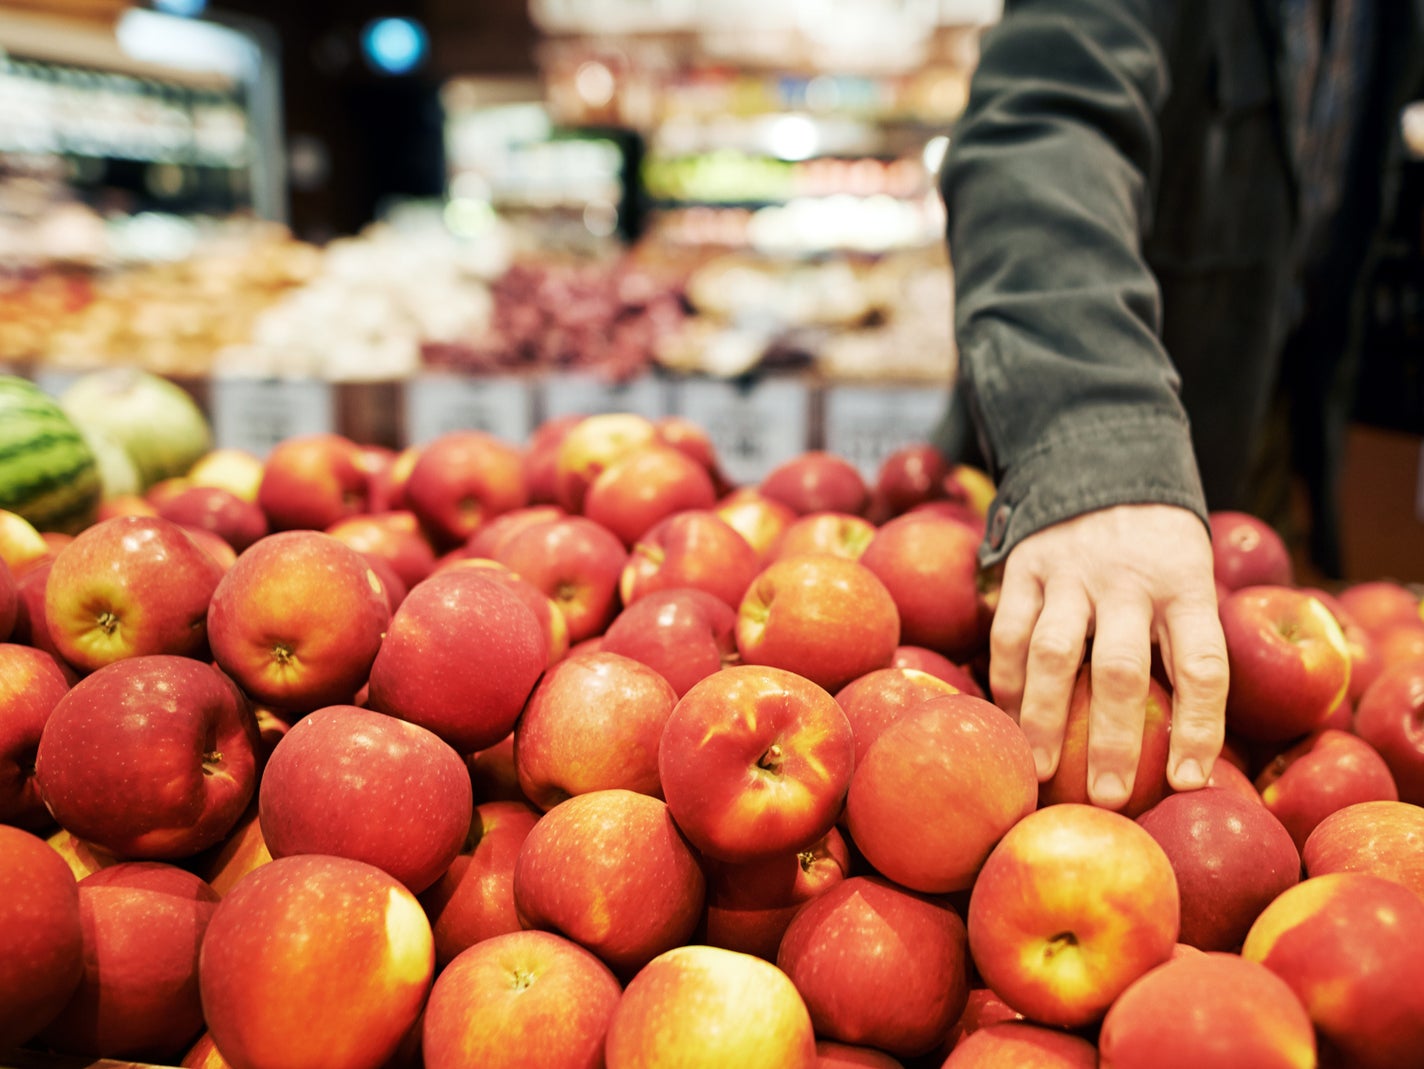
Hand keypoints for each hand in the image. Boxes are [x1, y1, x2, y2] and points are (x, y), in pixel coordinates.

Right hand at [988, 503, 1227, 807]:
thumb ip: (1186, 643)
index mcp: (1185, 585)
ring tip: (1042, 770)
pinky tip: (1008, 718)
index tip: (1187, 782)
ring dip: (1046, 719)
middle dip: (1115, 740)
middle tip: (1109, 797)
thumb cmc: (1159, 549)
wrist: (1103, 461)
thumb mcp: (1194, 579)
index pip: (1202, 665)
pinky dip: (1006, 679)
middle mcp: (1128, 581)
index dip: (1198, 728)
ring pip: (1053, 654)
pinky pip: (1008, 632)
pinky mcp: (1025, 566)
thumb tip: (1191, 746)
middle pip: (1121, 669)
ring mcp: (1070, 572)